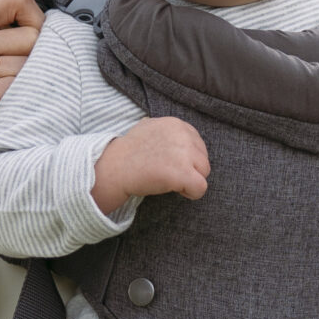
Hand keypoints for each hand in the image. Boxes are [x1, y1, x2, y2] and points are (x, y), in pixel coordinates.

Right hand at [0, 0, 48, 148]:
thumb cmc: (3, 84)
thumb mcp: (11, 38)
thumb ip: (22, 0)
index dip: (38, 24)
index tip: (28, 48)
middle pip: (28, 35)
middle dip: (38, 59)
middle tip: (23, 79)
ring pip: (24, 64)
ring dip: (32, 83)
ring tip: (19, 95)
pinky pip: (12, 89)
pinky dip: (21, 102)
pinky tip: (10, 109)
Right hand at [93, 117, 209, 214]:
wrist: (114, 167)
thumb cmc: (129, 152)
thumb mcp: (149, 127)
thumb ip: (166, 130)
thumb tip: (175, 132)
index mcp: (177, 124)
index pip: (197, 144)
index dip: (185, 158)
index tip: (168, 163)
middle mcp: (183, 135)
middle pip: (203, 159)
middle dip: (189, 169)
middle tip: (166, 173)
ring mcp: (185, 154)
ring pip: (204, 172)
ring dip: (190, 180)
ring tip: (169, 180)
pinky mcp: (183, 173)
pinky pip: (201, 188)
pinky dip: (191, 193)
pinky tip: (176, 190)